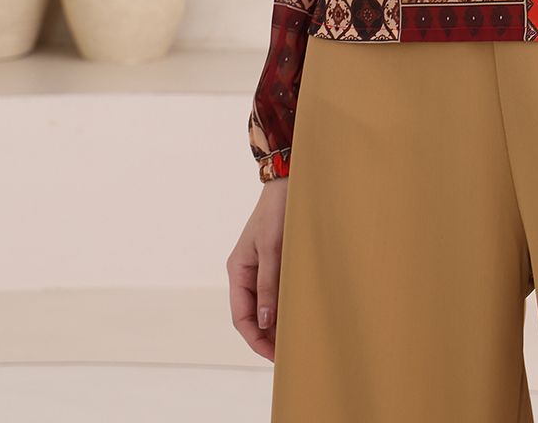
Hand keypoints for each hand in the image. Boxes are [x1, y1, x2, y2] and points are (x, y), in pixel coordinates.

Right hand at [227, 177, 288, 360]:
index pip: (241, 317)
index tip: (274, 356)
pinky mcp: (277, 260)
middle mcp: (247, 272)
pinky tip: (299, 313)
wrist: (289, 182)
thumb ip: (268, 285)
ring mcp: (261, 266)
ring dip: (278, 322)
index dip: (256, 340)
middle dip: (268, 336)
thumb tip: (263, 323)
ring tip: (297, 338)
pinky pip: (277, 290)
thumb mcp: (273, 249)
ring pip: (266, 304)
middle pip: (253, 315)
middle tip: (289, 353)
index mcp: (238, 270)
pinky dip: (285, 304)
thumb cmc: (278, 212)